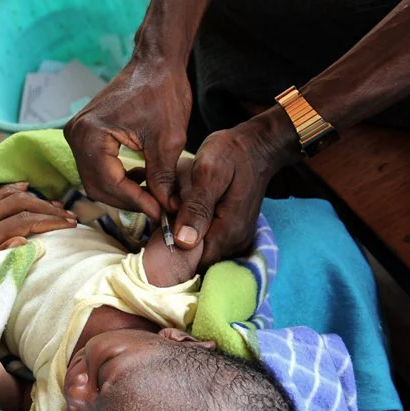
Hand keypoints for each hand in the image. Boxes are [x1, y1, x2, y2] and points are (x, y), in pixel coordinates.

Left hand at [0, 183, 76, 284]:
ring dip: (32, 196)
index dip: (49, 221)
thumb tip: (28, 239)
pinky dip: (9, 188)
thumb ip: (3, 255)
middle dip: (46, 207)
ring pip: (5, 194)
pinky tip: (25, 188)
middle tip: (67, 214)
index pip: (22, 221)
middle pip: (18, 203)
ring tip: (54, 203)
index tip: (69, 224)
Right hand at [64, 57, 190, 220]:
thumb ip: (163, 177)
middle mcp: (76, 135)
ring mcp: (77, 134)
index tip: (161, 213)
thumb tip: (165, 208)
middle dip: (128, 200)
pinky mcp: (84, 135)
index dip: (137, 201)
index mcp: (91, 133)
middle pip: (97, 186)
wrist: (155, 63)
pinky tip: (140, 179)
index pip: (110, 182)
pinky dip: (117, 178)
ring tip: (152, 196)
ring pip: (96, 180)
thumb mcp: (169, 139)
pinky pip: (96, 167)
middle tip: (158, 209)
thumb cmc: (163, 91)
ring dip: (122, 192)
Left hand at [174, 109, 297, 266]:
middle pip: (193, 261)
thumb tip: (183, 241)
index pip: (192, 263)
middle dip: (171, 245)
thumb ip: (197, 207)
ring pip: (198, 253)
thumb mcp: (210, 172)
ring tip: (170, 213)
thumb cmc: (230, 155)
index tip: (153, 231)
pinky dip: (189, 233)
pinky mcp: (231, 234)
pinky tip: (181, 214)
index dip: (168, 253)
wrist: (256, 147)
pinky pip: (205, 243)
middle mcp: (234, 242)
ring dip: (179, 238)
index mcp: (228, 231)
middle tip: (160, 219)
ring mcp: (235, 240)